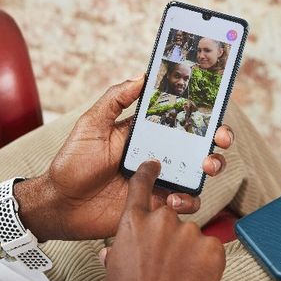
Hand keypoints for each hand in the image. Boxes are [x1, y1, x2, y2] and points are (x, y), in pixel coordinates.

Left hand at [24, 76, 234, 240]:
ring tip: (204, 168)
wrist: (61, 204)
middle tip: (220, 141)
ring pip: (197, 173)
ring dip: (210, 168)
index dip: (202, 113)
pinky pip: (183, 203)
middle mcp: (157, 154)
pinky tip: (173, 200)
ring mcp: (159, 180)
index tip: (215, 110)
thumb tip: (141, 75)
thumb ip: (115, 100)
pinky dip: (187, 201)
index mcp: (144, 133)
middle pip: (198, 145)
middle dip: (217, 141)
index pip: (180, 118)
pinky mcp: (156, 205)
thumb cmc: (72, 163)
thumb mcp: (91, 125)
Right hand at [102, 160, 225, 280]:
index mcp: (133, 222)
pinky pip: (212, 250)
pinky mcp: (212, 248)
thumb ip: (119, 253)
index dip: (149, 173)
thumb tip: (114, 254)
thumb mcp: (113, 272)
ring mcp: (189, 232)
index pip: (142, 186)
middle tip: (166, 267)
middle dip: (171, 239)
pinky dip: (206, 264)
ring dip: (189, 254)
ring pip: (193, 237)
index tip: (156, 166)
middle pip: (172, 219)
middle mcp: (162, 220)